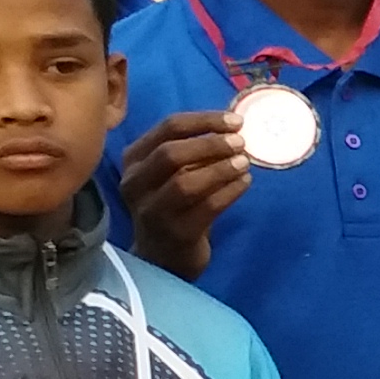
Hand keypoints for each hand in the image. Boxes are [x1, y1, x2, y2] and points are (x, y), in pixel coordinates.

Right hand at [116, 109, 249, 275]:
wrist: (162, 257)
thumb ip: (193, 150)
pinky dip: (230, 192)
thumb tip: (233, 127)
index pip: (167, 128)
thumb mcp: (172, 173)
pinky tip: (245, 183)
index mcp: (134, 160)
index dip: (204, 121)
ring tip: (245, 163)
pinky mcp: (176, 233)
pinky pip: (207, 207)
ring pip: (186, 182)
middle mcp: (135, 183)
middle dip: (211, 144)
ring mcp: (152, 210)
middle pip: (171, 153)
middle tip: (241, 143)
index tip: (236, 122)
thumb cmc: (172, 205)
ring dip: (221, 169)